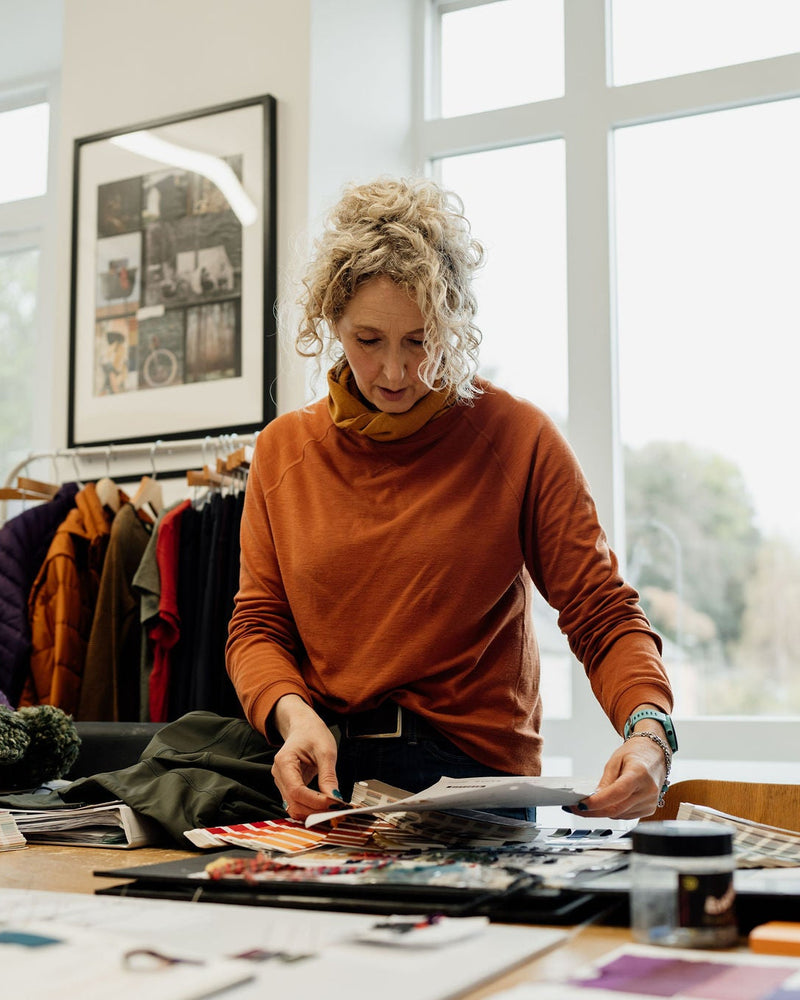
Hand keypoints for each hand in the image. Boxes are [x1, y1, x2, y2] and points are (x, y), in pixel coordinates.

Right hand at [270, 695, 343, 819]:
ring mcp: (281, 782)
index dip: (316, 802)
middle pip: (293, 803)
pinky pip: (297, 803)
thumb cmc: (313, 733)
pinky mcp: (288, 787)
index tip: (335, 804)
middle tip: (337, 810)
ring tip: (333, 809)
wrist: (303, 726)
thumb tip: (335, 799)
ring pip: (294, 807)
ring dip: (313, 812)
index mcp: (284, 762)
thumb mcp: (326, 751)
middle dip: (315, 810)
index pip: (297, 791)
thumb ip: (328, 776)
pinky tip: (325, 806)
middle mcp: (278, 774)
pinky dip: (311, 808)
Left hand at [564, 734, 667, 819]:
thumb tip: (594, 798)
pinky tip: (607, 804)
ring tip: (590, 804)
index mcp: (639, 773)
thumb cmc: (636, 753)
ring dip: (602, 812)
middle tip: (576, 808)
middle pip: (617, 809)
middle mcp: (648, 790)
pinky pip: (626, 816)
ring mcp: (650, 802)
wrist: (655, 753)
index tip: (581, 804)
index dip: (598, 802)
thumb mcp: (615, 760)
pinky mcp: (650, 809)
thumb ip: (605, 781)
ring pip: (619, 815)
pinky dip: (614, 812)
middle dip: (593, 812)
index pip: (617, 793)